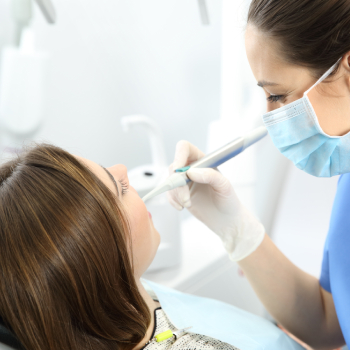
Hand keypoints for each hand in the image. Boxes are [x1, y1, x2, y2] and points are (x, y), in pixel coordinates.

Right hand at [167, 140, 264, 260]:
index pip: (185, 148)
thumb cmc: (229, 201)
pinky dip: (173, 200)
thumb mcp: (224, 186)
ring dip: (176, 194)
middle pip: (174, 166)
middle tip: (186, 197)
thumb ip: (211, 175)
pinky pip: (168, 193)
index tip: (179, 170)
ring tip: (188, 203)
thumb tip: (191, 171)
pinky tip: (182, 206)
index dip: (179, 155)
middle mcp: (192, 168)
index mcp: (203, 160)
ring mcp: (185, 181)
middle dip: (178, 183)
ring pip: (170, 181)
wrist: (226, 220)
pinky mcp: (180, 193)